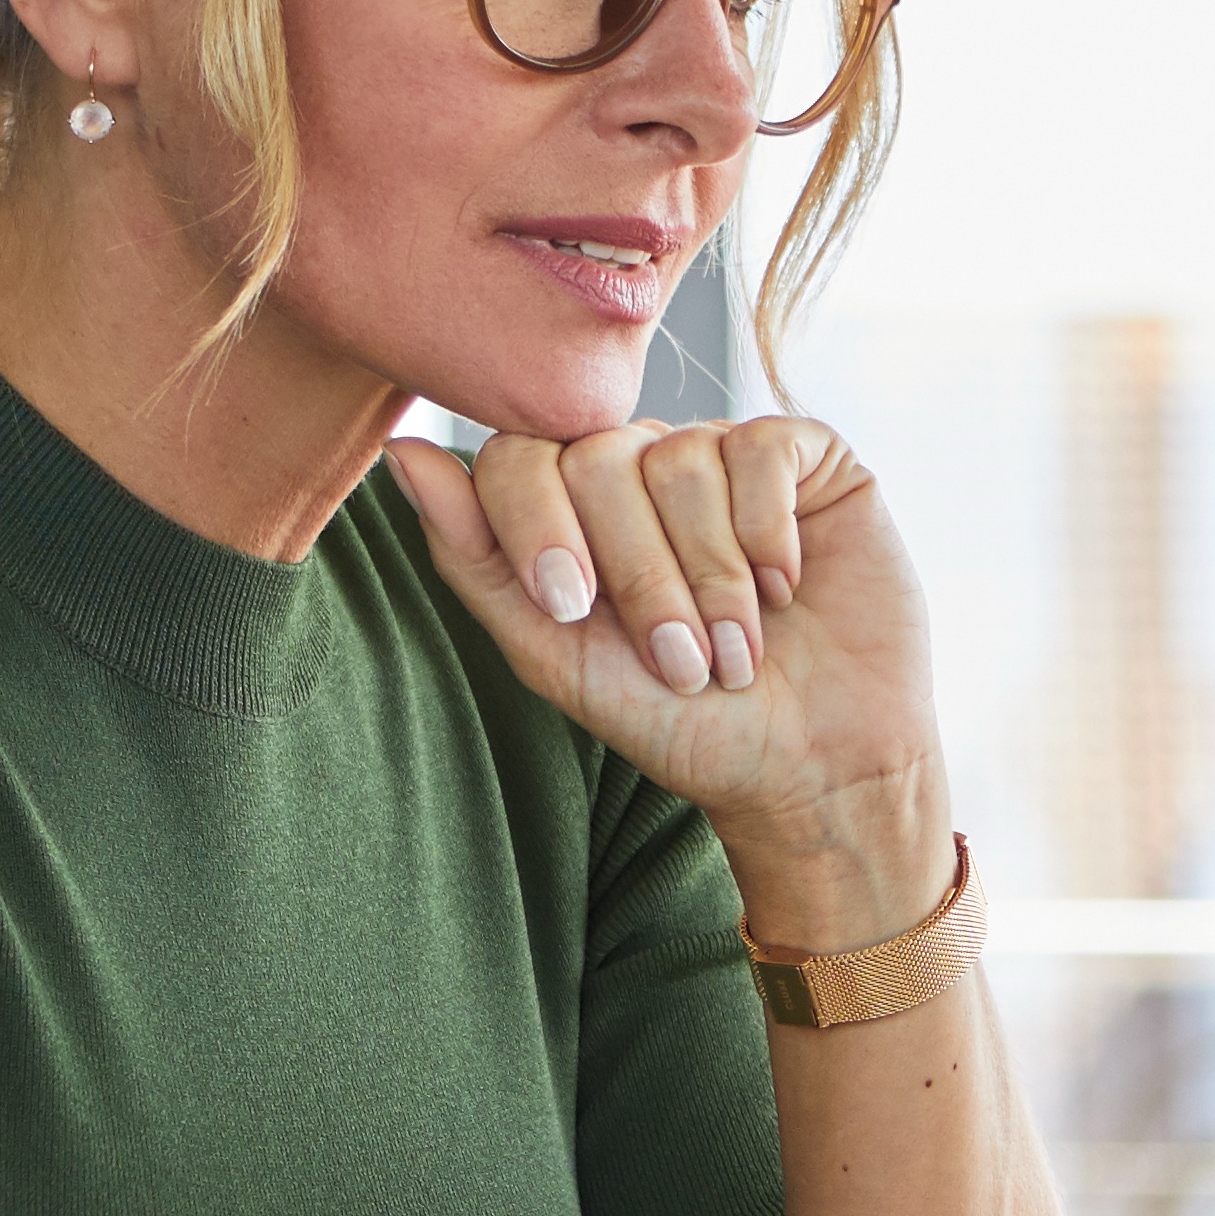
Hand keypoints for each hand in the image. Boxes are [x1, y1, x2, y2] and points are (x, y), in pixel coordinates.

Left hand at [382, 416, 945, 898]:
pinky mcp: (806, 457)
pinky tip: (785, 588)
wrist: (813, 767)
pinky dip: (767, 534)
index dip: (540, 529)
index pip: (520, 456)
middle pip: (598, 458)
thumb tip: (402, 453)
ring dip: (710, 577)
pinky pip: (762, 448)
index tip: (574, 612)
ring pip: (683, 459)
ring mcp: (724, 454)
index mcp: (573, 506)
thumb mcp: (558, 657)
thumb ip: (476, 560)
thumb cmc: (683, 723)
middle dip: (637, 576)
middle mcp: (645, 465)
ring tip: (737, 648)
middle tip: (679, 660)